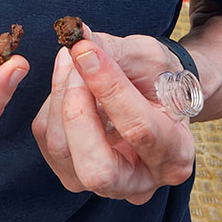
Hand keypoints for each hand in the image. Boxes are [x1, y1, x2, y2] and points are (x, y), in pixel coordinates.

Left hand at [31, 28, 194, 203]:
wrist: (154, 96)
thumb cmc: (158, 78)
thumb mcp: (149, 58)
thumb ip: (117, 52)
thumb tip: (79, 37)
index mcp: (175, 156)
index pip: (139, 130)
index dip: (109, 87)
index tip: (85, 50)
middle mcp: (140, 182)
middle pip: (96, 169)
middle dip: (76, 110)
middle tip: (74, 61)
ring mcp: (103, 184)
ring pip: (62, 151)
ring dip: (60, 96)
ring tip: (72, 59)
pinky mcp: (72, 172)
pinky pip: (47, 139)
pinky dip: (51, 102)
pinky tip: (68, 78)